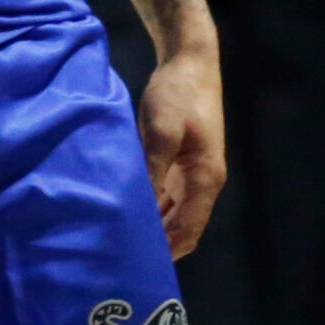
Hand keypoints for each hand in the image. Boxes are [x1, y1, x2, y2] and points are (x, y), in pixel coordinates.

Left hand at [137, 44, 225, 257]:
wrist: (190, 59)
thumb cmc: (179, 93)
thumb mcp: (162, 131)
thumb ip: (152, 170)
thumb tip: (138, 207)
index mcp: (205, 179)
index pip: (188, 231)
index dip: (165, 251)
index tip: (134, 264)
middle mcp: (203, 182)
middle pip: (183, 228)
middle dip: (157, 244)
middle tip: (119, 256)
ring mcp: (193, 172)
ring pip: (174, 214)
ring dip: (154, 227)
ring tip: (118, 239)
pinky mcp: (180, 161)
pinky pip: (167, 197)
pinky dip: (152, 209)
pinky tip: (127, 211)